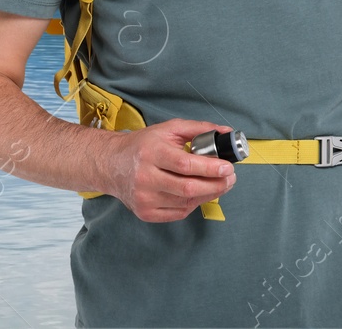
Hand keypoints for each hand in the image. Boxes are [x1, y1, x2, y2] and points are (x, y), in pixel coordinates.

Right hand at [106, 119, 236, 222]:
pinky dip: (194, 203)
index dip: (210, 168)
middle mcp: (145, 177)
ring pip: (186, 202)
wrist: (111, 164)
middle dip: (216, 185)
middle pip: (188, 187)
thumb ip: (198, 129)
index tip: (228, 167)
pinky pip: (179, 212)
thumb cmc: (143, 145)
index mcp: (151, 153)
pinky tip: (198, 193)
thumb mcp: (168, 129)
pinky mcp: (145, 213)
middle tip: (230, 179)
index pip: (185, 164)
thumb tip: (225, 132)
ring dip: (209, 194)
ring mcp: (144, 198)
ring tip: (219, 185)